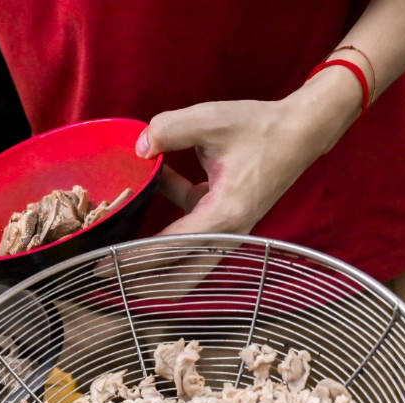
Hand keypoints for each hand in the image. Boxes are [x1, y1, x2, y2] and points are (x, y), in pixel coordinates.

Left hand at [98, 69, 360, 278]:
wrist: (300, 132)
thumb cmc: (259, 128)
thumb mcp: (211, 119)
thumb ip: (169, 129)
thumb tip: (139, 147)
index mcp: (222, 216)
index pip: (169, 249)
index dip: (133, 259)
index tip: (104, 264)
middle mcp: (226, 233)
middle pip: (178, 277)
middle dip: (143, 280)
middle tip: (107, 274)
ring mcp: (226, 232)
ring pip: (183, 263)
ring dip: (153, 260)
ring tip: (117, 253)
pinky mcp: (224, 222)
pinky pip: (189, 234)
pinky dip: (169, 222)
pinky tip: (154, 183)